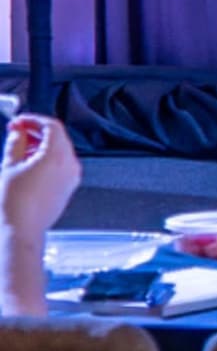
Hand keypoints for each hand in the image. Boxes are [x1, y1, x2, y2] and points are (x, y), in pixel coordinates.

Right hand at [1, 114, 79, 239]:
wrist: (20, 230)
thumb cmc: (13, 202)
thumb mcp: (9, 166)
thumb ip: (16, 143)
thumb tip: (18, 132)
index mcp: (57, 155)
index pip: (52, 126)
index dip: (33, 120)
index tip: (19, 121)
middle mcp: (70, 164)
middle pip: (58, 138)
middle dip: (37, 132)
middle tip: (17, 132)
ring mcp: (72, 177)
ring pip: (60, 151)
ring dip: (42, 145)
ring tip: (20, 149)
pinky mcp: (68, 187)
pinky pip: (61, 165)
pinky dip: (47, 159)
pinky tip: (29, 164)